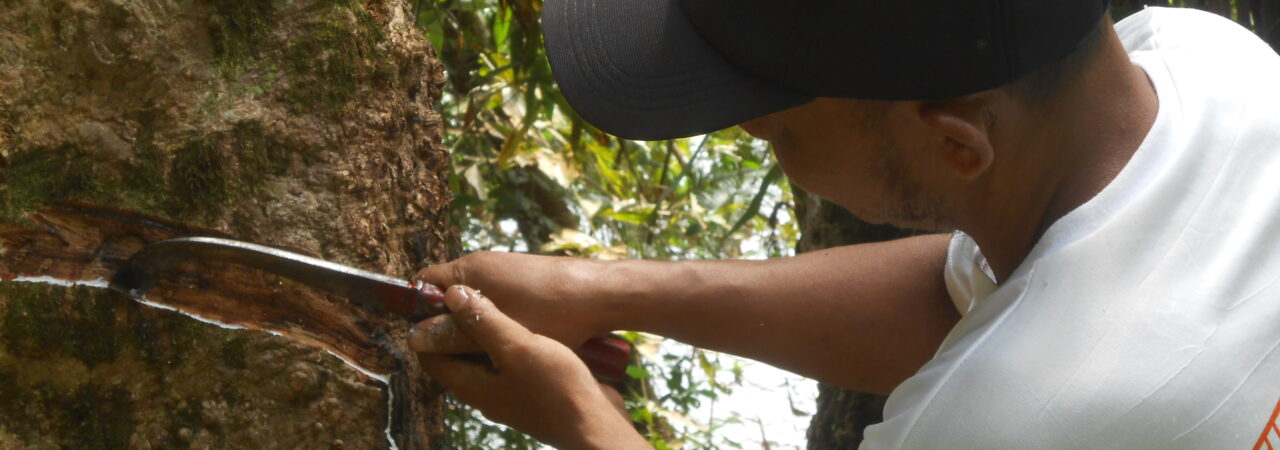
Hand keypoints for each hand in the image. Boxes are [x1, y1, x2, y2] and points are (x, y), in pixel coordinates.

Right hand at [412, 252, 614, 352]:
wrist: (602, 294)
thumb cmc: (552, 313)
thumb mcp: (500, 332)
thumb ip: (455, 334)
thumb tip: (416, 339)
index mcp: (469, 268)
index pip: (423, 283)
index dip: (418, 311)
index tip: (428, 338)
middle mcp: (482, 261)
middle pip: (448, 292)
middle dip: (448, 321)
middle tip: (459, 350)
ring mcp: (505, 267)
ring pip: (474, 297)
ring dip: (474, 321)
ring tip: (488, 346)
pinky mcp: (523, 275)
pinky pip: (494, 296)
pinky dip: (495, 315)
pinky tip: (512, 335)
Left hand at [412, 286, 647, 448]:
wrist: (595, 423)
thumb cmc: (555, 388)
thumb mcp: (516, 346)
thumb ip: (482, 321)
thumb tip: (451, 295)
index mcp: (472, 385)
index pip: (432, 357)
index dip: (428, 328)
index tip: (437, 301)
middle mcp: (486, 392)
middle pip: (459, 355)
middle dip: (461, 325)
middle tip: (471, 294)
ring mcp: (509, 393)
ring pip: (488, 358)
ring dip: (491, 332)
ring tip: (501, 303)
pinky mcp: (531, 391)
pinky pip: (512, 363)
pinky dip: (513, 343)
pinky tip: (530, 326)